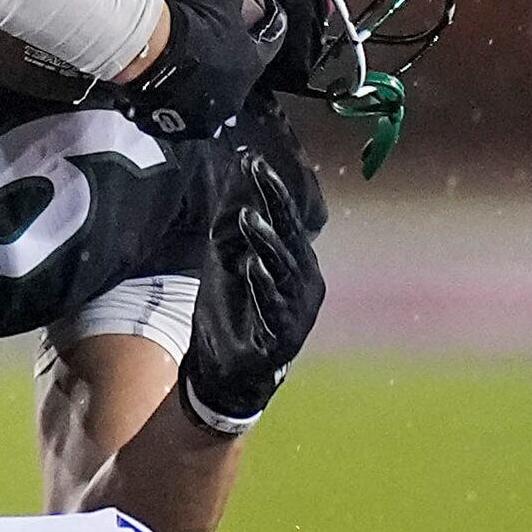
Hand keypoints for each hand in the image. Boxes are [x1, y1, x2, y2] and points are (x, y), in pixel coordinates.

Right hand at [121, 0, 287, 139]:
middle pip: (241, 70)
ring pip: (212, 94)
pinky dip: (179, 99)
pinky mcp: (177, 124)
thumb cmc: (193, 27)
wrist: (149, 56)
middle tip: (225, 36)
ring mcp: (206, 114)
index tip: (272, 12)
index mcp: (251, 64)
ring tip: (194, 62)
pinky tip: (169, 86)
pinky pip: (182, 112)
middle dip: (237, 54)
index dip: (273, 22)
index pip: (272, 41)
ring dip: (208, 79)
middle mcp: (234, 94)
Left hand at [177, 146, 321, 434]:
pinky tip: (252, 268)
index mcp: (295, 262)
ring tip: (248, 220)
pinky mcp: (284, 337)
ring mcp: (298, 311)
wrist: (227, 370)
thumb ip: (232, 221)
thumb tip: (233, 170)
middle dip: (275, 203)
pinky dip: (264, 288)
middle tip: (259, 173)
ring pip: (286, 270)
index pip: (286, 218)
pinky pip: (275, 308)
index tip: (255, 160)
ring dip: (267, 243)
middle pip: (292, 236)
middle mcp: (305, 282)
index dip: (272, 189)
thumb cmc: (231, 310)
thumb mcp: (226, 259)